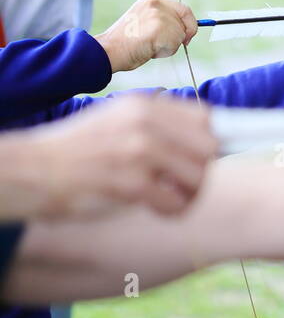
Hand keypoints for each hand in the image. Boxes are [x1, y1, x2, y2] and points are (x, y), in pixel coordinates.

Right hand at [22, 96, 217, 217]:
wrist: (32, 170)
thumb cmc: (76, 151)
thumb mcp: (115, 121)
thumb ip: (156, 125)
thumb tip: (207, 137)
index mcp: (143, 106)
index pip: (205, 116)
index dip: (215, 138)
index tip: (217, 155)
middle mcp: (145, 123)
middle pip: (209, 146)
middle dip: (201, 170)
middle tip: (182, 184)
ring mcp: (138, 152)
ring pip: (198, 176)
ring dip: (189, 194)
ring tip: (168, 199)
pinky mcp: (130, 184)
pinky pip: (177, 203)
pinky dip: (173, 211)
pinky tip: (158, 210)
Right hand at [95, 0, 198, 72]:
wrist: (109, 50)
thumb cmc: (124, 42)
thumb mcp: (144, 22)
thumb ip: (162, 21)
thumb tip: (183, 32)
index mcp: (151, 0)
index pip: (182, 9)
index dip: (189, 23)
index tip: (188, 35)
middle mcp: (157, 3)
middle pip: (185, 20)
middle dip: (182, 35)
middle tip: (171, 46)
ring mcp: (159, 15)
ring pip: (180, 34)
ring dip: (171, 46)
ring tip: (150, 47)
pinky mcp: (160, 27)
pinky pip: (176, 44)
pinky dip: (166, 51)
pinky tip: (150, 50)